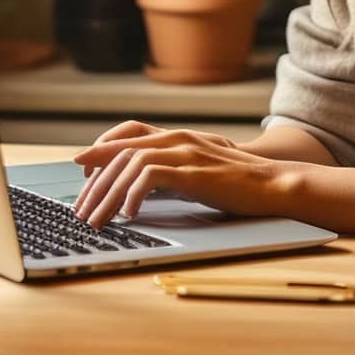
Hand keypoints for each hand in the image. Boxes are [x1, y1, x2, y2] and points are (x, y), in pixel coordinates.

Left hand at [71, 119, 295, 228]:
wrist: (274, 184)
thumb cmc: (237, 183)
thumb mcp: (197, 171)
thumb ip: (172, 171)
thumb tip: (139, 190)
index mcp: (176, 137)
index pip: (128, 134)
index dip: (101, 148)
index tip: (80, 170)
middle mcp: (176, 139)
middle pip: (120, 152)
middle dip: (95, 183)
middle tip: (80, 210)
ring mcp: (184, 152)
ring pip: (129, 165)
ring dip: (107, 194)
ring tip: (96, 220)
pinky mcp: (193, 172)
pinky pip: (151, 177)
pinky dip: (134, 195)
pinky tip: (129, 215)